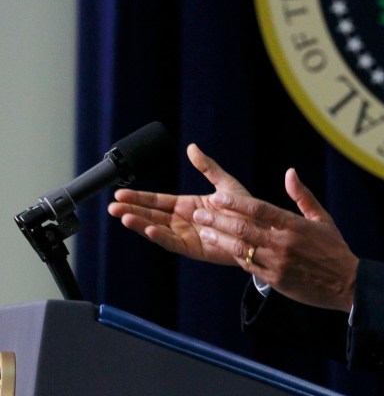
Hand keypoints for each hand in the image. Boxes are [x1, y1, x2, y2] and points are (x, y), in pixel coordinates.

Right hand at [108, 143, 251, 265]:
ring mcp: (185, 235)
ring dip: (139, 223)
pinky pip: (172, 242)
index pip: (157, 200)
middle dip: (131, 209)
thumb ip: (207, 167)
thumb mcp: (224, 183)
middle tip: (112, 206)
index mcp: (187, 205)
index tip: (120, 192)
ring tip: (123, 216)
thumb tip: (192, 148)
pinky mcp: (192, 248)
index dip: (139, 196)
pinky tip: (148, 228)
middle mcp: (182, 220)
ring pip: (156, 228)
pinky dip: (159, 236)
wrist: (259, 230)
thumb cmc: (245, 209)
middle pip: (150, 214)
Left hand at [193, 167, 358, 311]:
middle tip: (199, 214)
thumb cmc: (334, 248)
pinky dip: (235, 256)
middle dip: (218, 220)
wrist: (346, 283)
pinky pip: (250, 266)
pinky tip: (223, 248)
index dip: (235, 203)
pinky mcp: (276, 280)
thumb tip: (290, 172)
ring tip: (204, 231)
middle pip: (244, 228)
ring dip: (220, 239)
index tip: (217, 198)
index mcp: (295, 225)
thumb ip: (302, 196)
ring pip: (242, 249)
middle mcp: (284, 243)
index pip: (259, 210)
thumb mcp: (322, 219)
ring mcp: (278, 263)